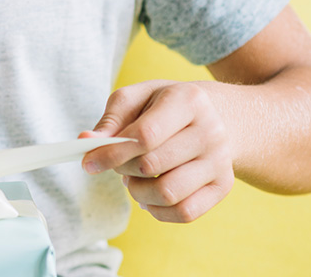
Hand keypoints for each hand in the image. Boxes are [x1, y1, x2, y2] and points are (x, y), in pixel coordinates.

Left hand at [79, 80, 233, 223]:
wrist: (215, 117)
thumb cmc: (167, 106)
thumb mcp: (138, 98)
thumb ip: (111, 119)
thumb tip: (87, 142)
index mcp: (189, 100)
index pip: (145, 135)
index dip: (111, 153)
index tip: (88, 162)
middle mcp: (211, 131)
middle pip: (152, 165)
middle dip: (123, 169)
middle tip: (119, 164)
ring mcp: (220, 161)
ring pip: (168, 193)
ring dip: (138, 192)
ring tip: (134, 179)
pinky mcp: (222, 187)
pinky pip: (184, 213)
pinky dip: (158, 210)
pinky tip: (150, 195)